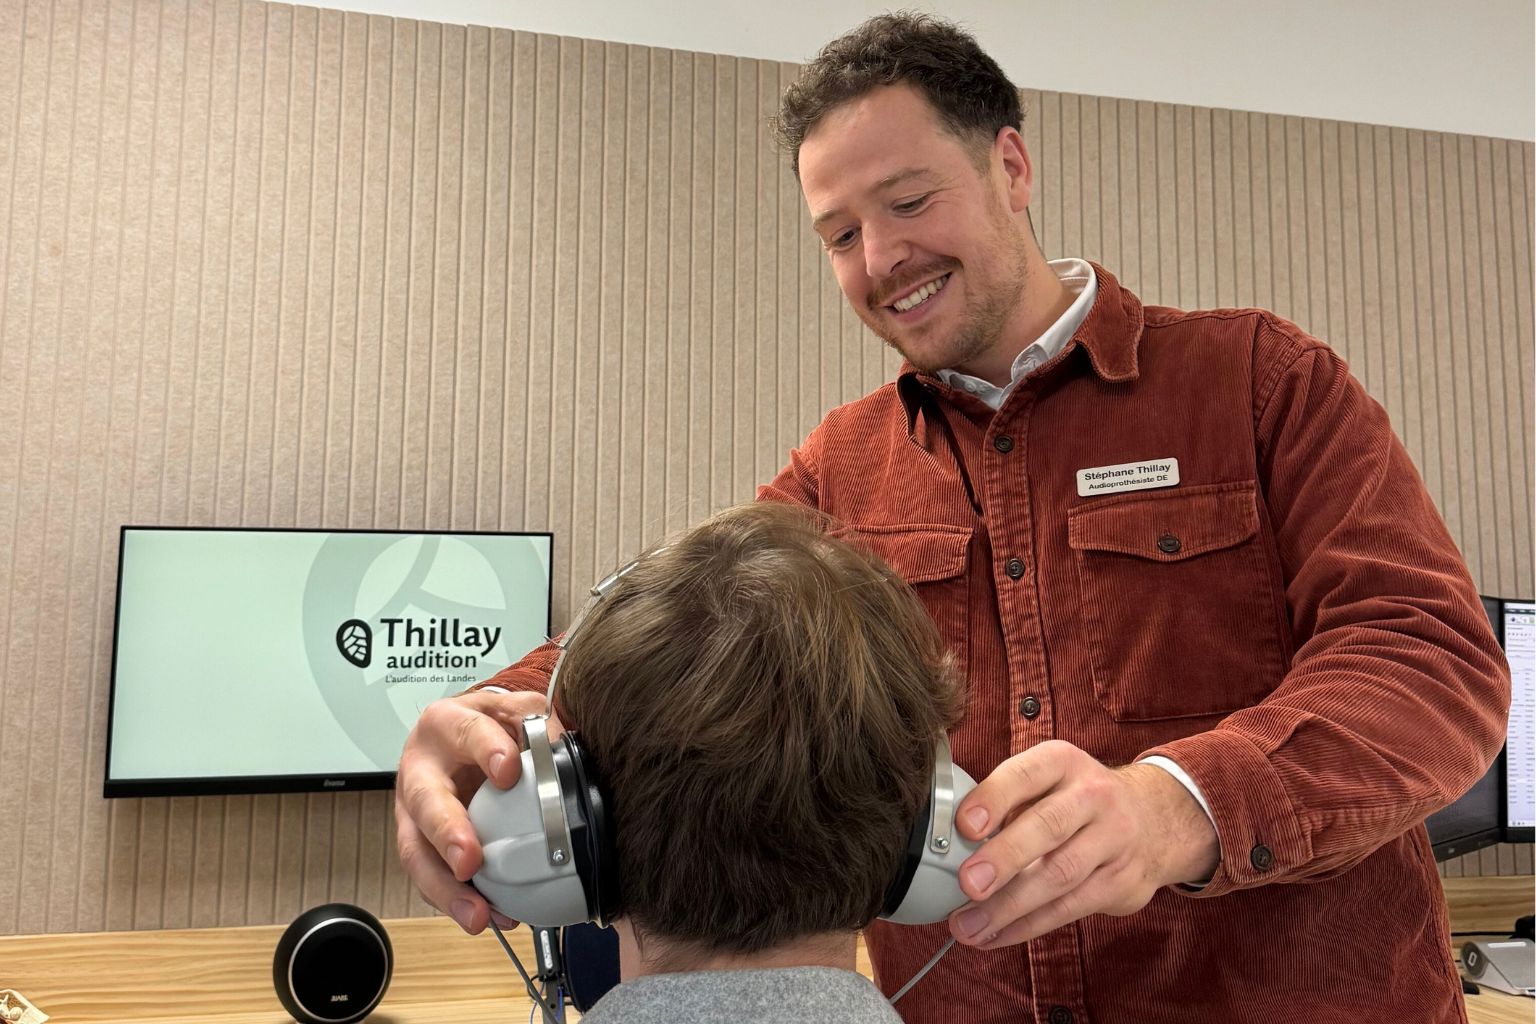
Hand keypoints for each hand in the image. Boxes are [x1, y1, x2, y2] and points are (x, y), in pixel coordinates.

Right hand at [394, 689, 562, 932]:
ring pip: (416, 852)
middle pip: (425, 801)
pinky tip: (485, 916)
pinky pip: (431, 877)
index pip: (466, 732)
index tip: (509, 771)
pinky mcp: (419, 844)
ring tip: (477, 914)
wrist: (458, 736)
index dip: (486, 750)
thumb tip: (561, 749)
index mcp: (446, 724)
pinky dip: (456, 900)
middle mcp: (421, 768)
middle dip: (446, 833)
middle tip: (470, 861)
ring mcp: (413, 810)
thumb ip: (537, 721)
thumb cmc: (488, 726)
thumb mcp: (515, 709)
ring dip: (445, 887)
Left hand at [947, 740, 1218, 947]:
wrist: (1154, 818)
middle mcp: (1092, 795)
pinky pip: (1070, 908)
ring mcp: (1113, 839)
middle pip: (1048, 826)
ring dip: (1008, 906)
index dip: (994, 798)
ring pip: (1060, 875)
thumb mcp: (1046, 782)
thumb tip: (948, 843)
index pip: (1026, 774)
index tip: (964, 825)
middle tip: (967, 884)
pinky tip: (996, 934)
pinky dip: (1028, 926)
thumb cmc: (1075, 801)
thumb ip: (1004, 803)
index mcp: (1062, 762)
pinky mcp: (1122, 882)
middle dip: (1005, 858)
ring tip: (968, 925)